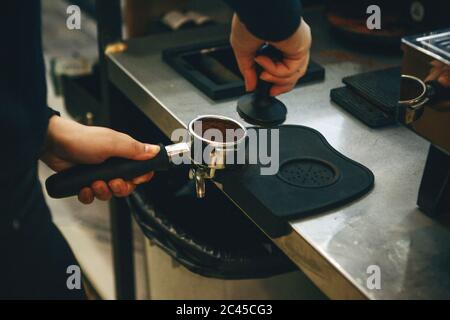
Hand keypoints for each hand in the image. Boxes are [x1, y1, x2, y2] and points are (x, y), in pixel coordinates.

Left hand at [41, 116, 158, 203]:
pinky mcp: (85, 181)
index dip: (140, 178)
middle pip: (127, 186)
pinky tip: (83, 188)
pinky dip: (88, 196)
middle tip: (112, 182)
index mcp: (123, 153)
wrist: (52, 143)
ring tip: (94, 183)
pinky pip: (92, 197)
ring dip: (103, 192)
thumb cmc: (81, 139)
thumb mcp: (113, 144)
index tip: (134, 179)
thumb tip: (155, 151)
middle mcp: (113, 164)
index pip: (140, 170)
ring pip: (109, 193)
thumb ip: (135, 150)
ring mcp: (98, 173)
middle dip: (120, 188)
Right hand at [230, 14, 310, 95]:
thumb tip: (249, 86)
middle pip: (293, 73)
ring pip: (294, 74)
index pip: (283, 65)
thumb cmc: (250, 21)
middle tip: (271, 91)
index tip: (268, 89)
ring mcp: (297, 45)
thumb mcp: (243, 51)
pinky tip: (264, 61)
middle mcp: (290, 42)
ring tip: (262, 73)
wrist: (257, 13)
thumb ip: (248, 71)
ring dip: (275, 78)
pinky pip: (291, 70)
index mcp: (278, 40)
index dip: (276, 80)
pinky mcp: (301, 47)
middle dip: (281, 85)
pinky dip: (276, 71)